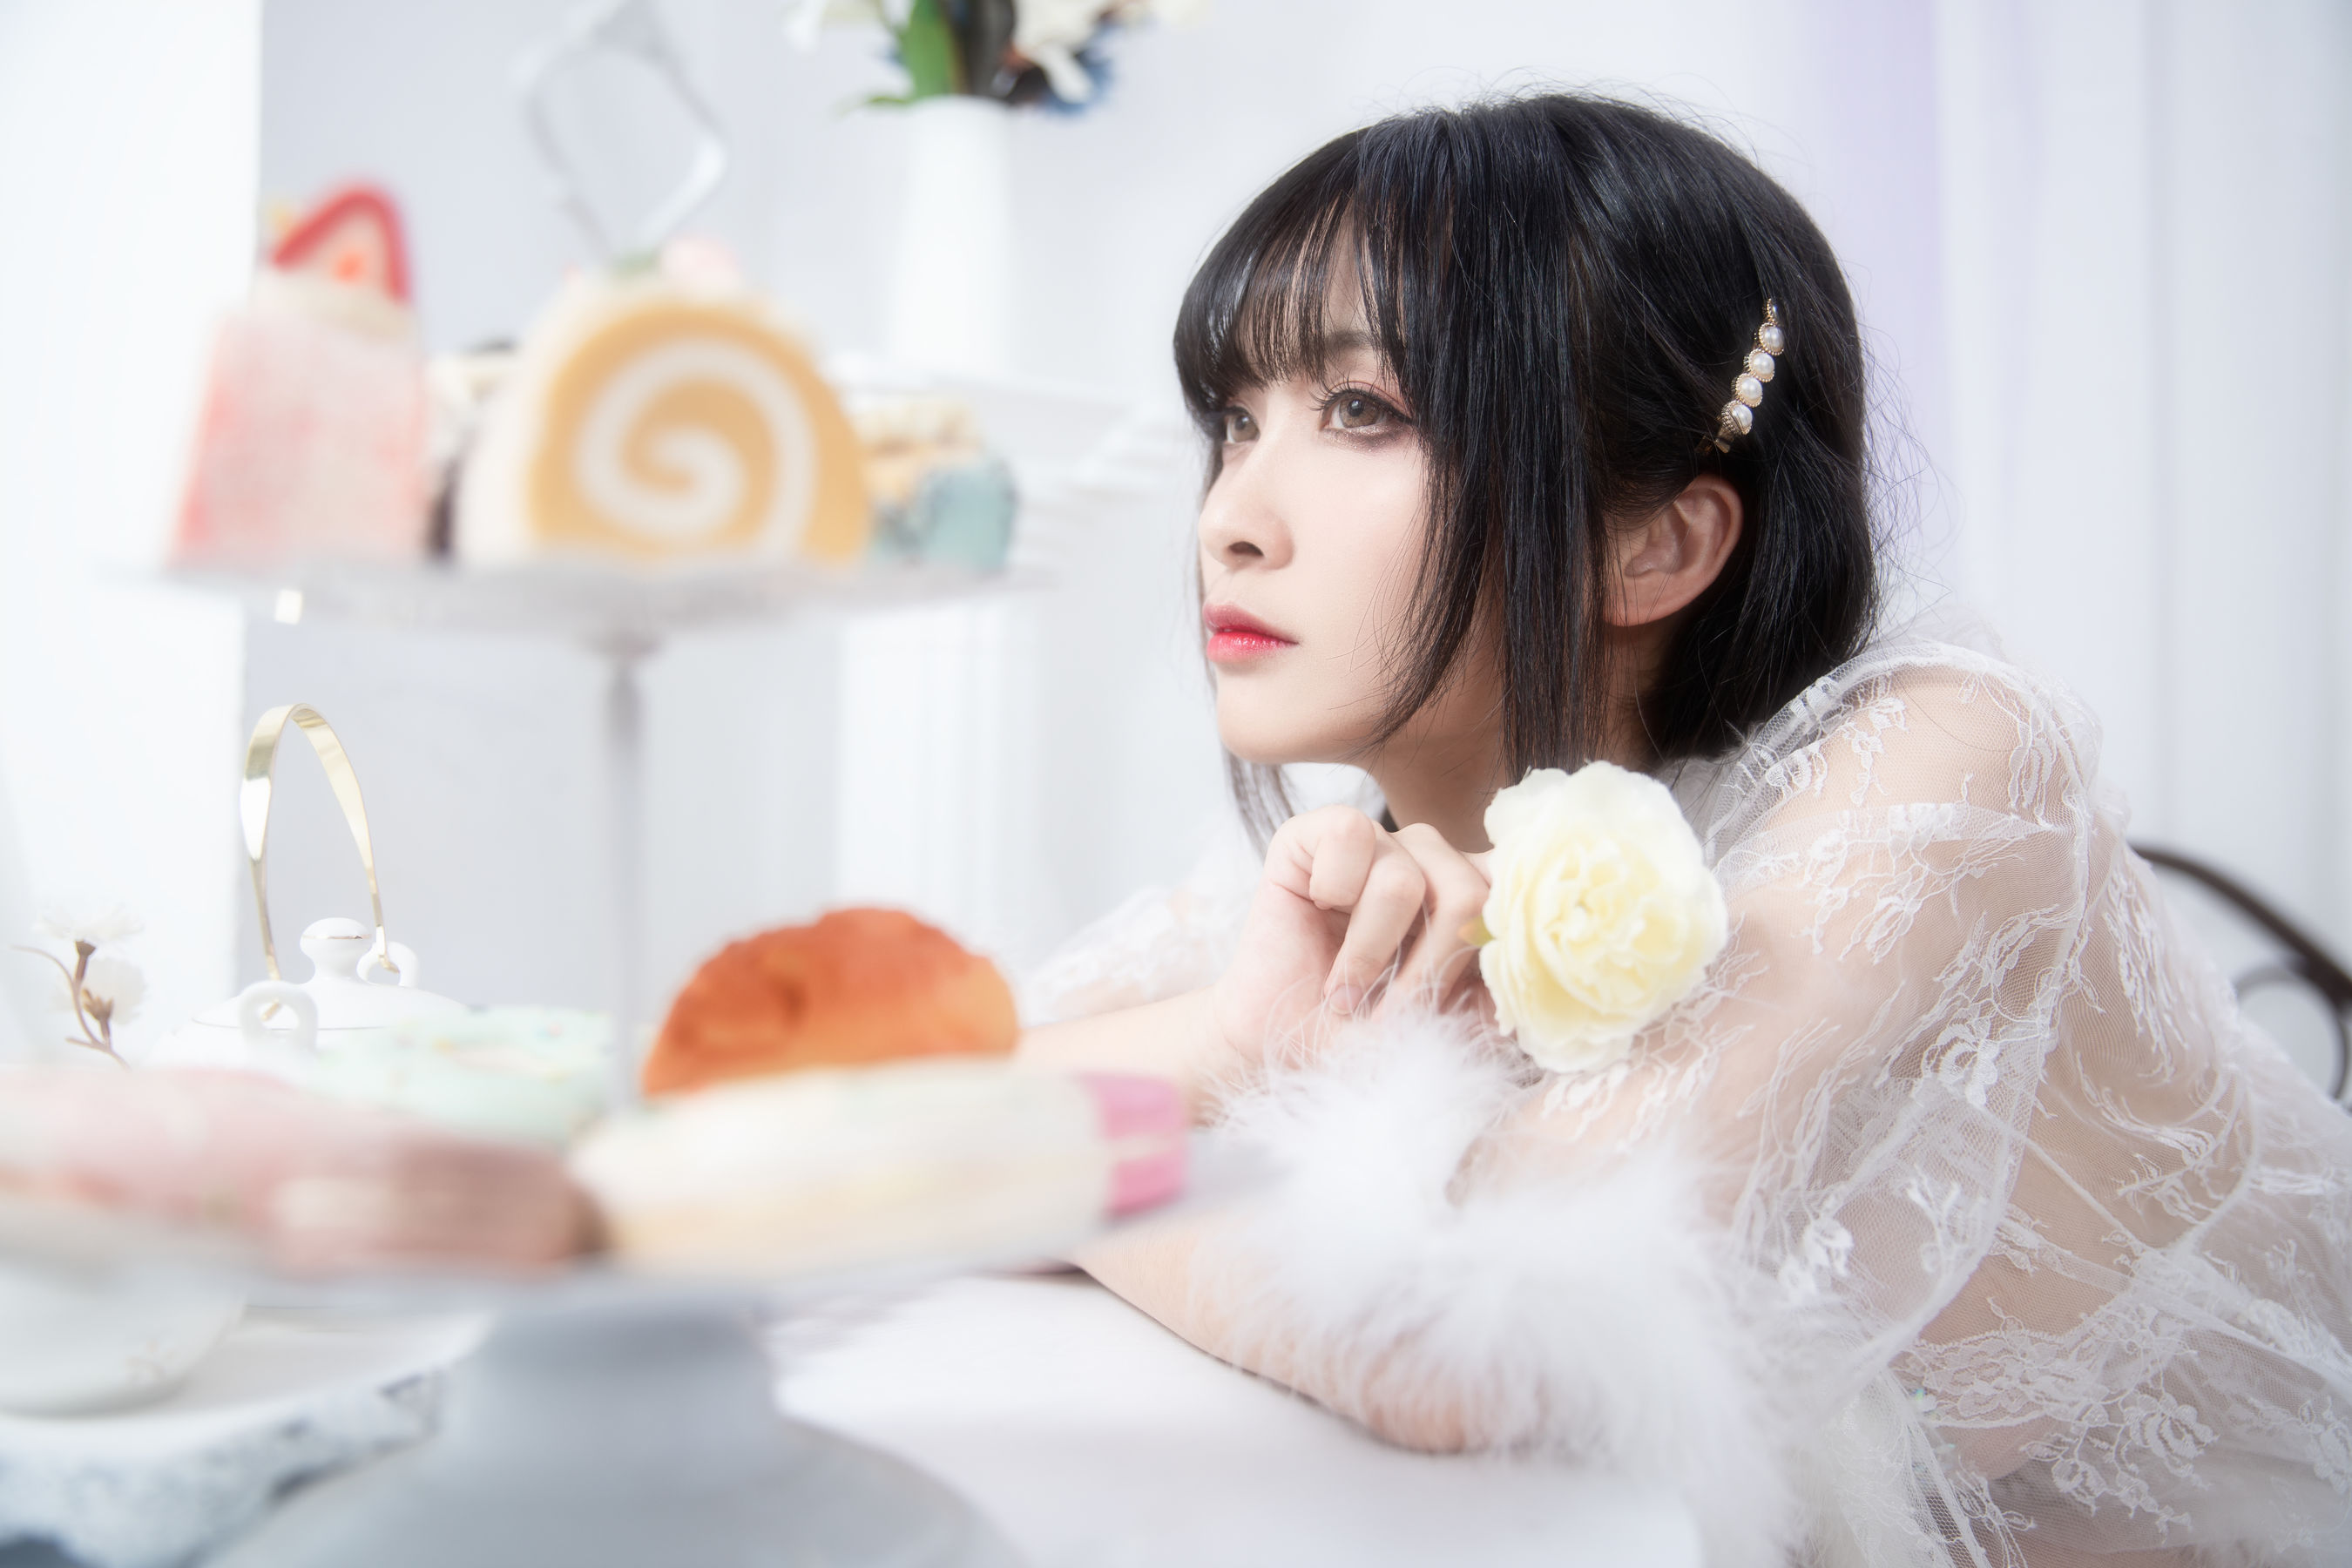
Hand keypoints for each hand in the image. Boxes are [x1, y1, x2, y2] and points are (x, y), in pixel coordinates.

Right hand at [1208, 807, 1491, 1072]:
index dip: (1495, 942)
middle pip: (1468, 893)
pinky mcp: (1312, 833)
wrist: (1279, 1047)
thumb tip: (1534, 964)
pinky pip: (1349, 836)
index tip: (1463, 999)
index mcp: (1472, 895)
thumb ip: (1497, 995)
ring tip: (1346, 992)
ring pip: (1406, 877)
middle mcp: (1431, 859)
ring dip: (1371, 952)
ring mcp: (1376, 842)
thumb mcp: (1447, 1027)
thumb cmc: (1362, 1036)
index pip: (1517, 887)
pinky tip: (1317, 916)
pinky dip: (1334, 890)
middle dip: (1428, 971)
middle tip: (1388, 1015)